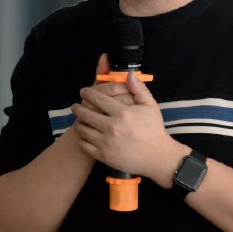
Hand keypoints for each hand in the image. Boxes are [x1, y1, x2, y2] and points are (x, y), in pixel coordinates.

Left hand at [72, 62, 171, 178]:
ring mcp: (106, 143)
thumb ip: (138, 88)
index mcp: (123, 113)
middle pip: (86, 114)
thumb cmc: (153, 128)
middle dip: (78, 108)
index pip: (99, 99)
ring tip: (80, 119)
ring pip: (83, 130)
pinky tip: (85, 135)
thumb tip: (128, 74)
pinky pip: (84, 145)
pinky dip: (82, 139)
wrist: (156, 157)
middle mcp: (112, 127)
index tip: (83, 91)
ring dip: (79, 122)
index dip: (88, 93)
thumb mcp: (150, 105)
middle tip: (76, 106)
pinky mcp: (103, 156)